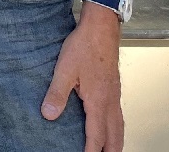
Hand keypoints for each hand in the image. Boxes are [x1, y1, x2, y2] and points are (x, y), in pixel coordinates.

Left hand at [41, 6, 123, 150]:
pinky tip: (110, 125)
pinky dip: (116, 127)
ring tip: (111, 150)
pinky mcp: (114, 88)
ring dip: (115, 141)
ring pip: (119, 126)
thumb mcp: (64, 70)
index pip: (96, 135)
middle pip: (114, 136)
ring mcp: (114, 95)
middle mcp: (110, 102)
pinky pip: (118, 115)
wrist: (101, 29)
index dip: (91, 151)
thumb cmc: (84, 47)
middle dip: (110, 151)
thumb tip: (48, 115)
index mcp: (98, 102)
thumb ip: (56, 94)